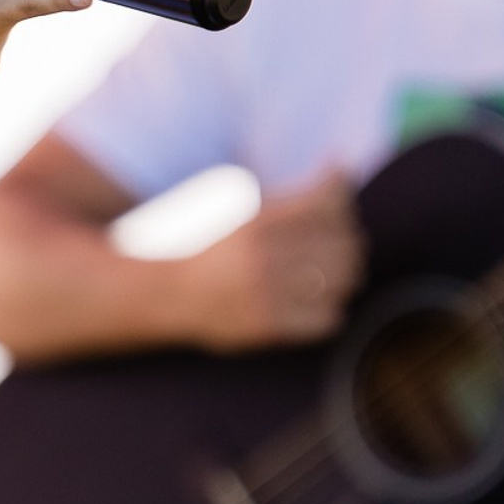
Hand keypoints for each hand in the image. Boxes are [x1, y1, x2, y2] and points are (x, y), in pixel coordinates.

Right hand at [176, 172, 366, 350]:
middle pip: (343, 241)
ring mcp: (268, 296)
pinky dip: (330, 307)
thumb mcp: (225, 208)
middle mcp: (265, 259)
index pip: (324, 201)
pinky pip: (328, 318)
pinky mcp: (269, 328)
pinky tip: (319, 298)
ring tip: (333, 264)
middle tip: (337, 229)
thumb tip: (329, 187)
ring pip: (342, 279)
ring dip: (344, 269)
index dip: (339, 184)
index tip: (336, 174)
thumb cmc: (192, 244)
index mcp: (254, 223)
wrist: (158, 292)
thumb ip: (274, 200)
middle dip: (346, 232)